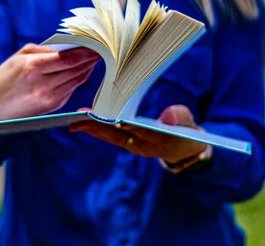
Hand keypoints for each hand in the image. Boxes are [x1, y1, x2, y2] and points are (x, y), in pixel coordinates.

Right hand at [0, 44, 100, 122]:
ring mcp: (50, 98)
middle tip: (104, 46)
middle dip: (92, 57)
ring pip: (78, 79)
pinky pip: (72, 88)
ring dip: (88, 67)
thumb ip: (46, 50)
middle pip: (77, 68)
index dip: (87, 50)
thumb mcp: (20, 57)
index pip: (69, 58)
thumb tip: (70, 46)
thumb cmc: (3, 77)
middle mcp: (43, 85)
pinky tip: (84, 68)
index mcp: (33, 68)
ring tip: (97, 55)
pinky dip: (79, 77)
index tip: (99, 42)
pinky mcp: (53, 106)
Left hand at [70, 105, 206, 163]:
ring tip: (74, 121)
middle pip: (118, 136)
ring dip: (92, 129)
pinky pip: (110, 137)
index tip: (114, 120)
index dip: (127, 125)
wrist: (184, 150)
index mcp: (159, 140)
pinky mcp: (128, 144)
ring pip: (110, 137)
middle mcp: (142, 146)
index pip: (140, 132)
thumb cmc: (186, 132)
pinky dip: (96, 129)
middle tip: (80, 118)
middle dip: (99, 126)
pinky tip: (83, 123)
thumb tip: (167, 115)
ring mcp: (134, 146)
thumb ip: (180, 118)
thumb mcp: (189, 126)